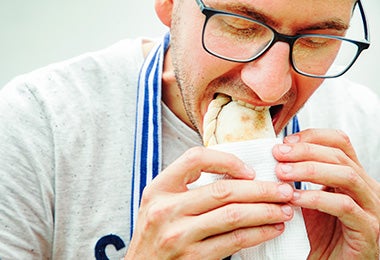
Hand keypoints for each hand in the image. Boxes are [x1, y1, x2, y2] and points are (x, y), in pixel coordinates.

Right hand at [125, 147, 294, 258]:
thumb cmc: (156, 233)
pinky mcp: (192, 258)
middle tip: (284, 189)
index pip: (195, 159)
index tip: (250, 171)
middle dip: (261, 189)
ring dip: (265, 211)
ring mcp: (178, 235)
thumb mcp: (161, 203)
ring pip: (233, 215)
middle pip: (223, 191)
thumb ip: (188, 188)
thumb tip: (237, 177)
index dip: (227, 160)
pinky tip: (271, 229)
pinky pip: (233, 241)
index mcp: (159, 188)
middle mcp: (166, 209)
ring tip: (285, 209)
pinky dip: (257, 233)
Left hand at [273, 129, 379, 258]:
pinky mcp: (367, 229)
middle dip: (305, 151)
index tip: (285, 142)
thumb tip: (276, 157)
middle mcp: (366, 188)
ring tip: (282, 172)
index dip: (313, 136)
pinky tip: (294, 198)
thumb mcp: (309, 200)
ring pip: (346, 175)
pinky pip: (343, 207)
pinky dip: (316, 198)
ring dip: (310, 170)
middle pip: (340, 156)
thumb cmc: (321, 235)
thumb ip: (301, 179)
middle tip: (278, 154)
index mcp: (352, 177)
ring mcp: (371, 208)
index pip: (340, 142)